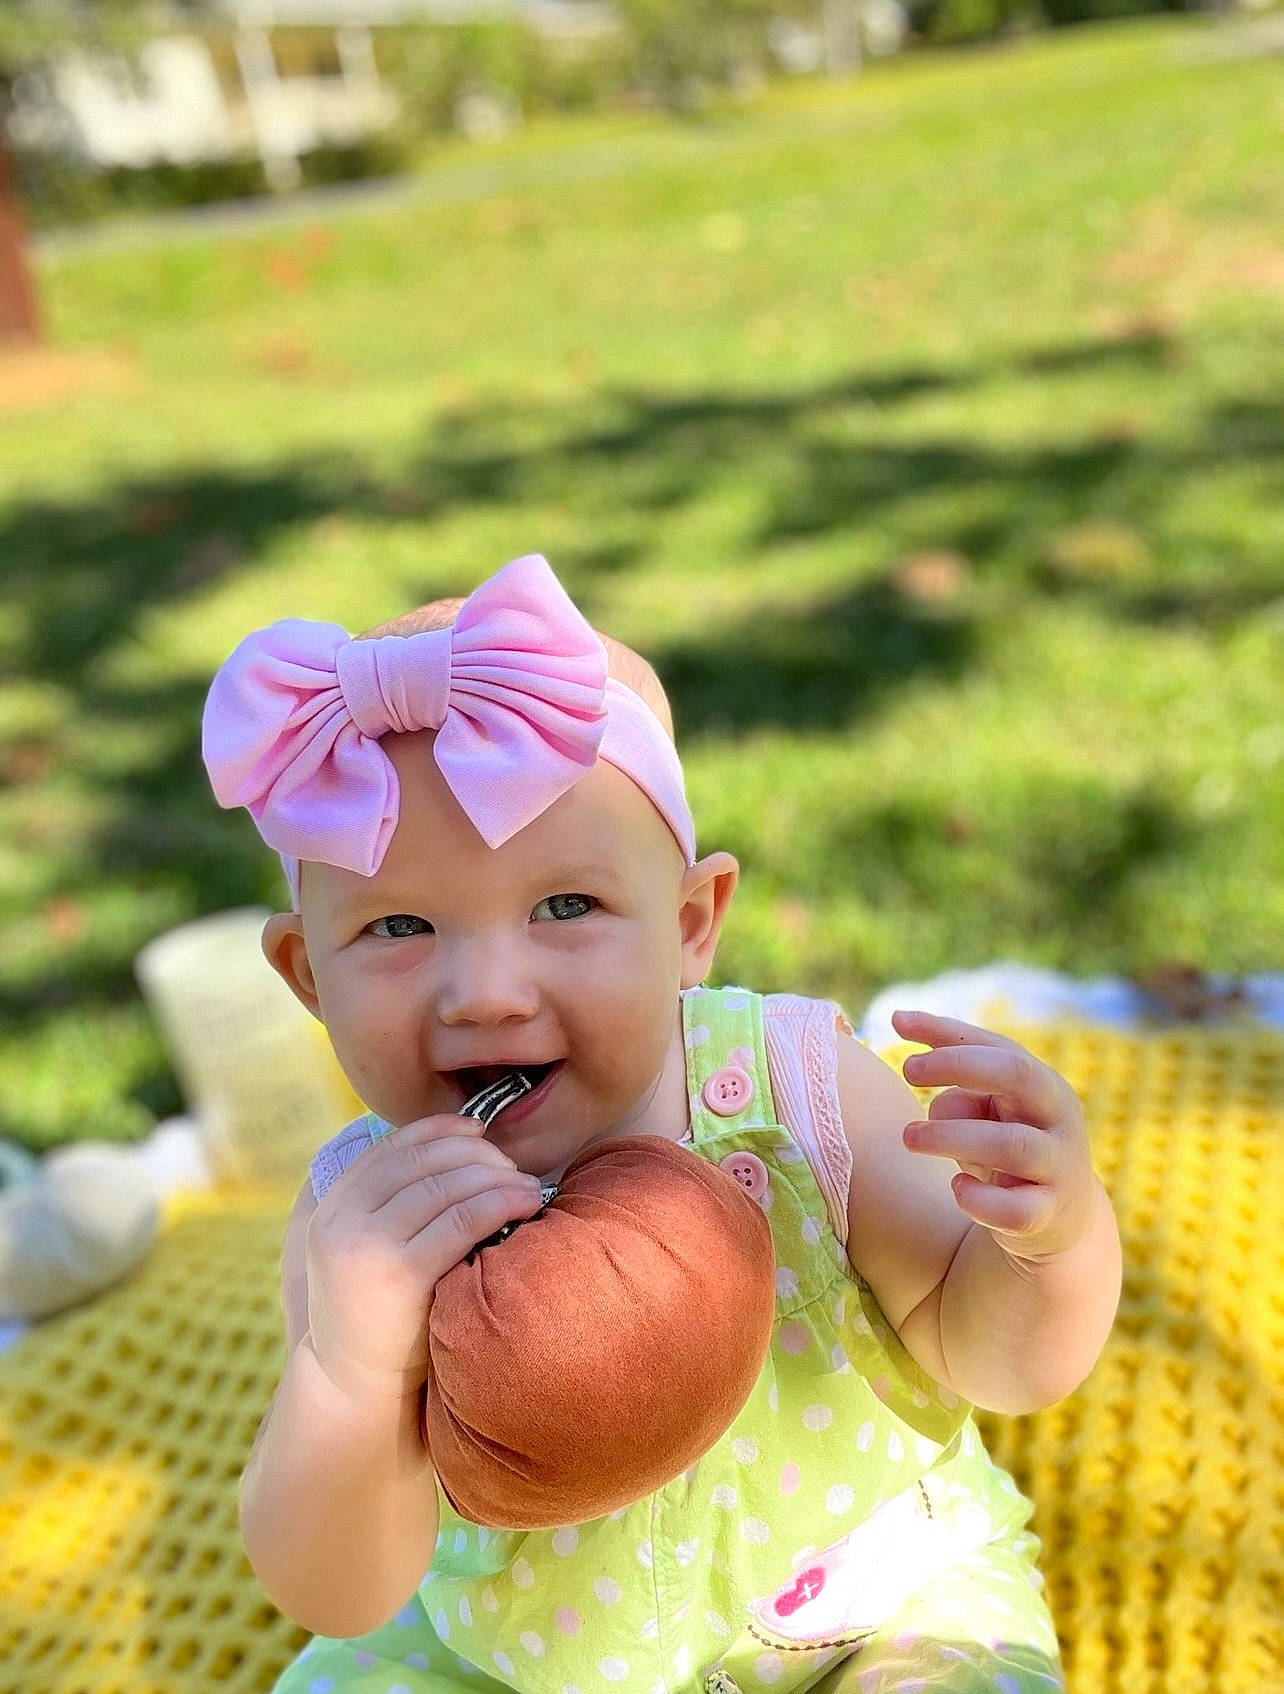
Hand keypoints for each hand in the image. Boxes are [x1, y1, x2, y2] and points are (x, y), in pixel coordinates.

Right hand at [304, 1114, 545, 1404]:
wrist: (354, 1388)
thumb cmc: (380, 1313)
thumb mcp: (369, 1248)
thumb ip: (393, 1206)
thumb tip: (458, 1150)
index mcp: (334, 1205)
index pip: (394, 1146)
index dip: (441, 1130)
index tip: (479, 1129)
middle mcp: (343, 1218)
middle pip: (424, 1161)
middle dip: (477, 1155)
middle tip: (513, 1166)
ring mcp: (367, 1244)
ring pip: (447, 1187)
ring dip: (497, 1177)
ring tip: (529, 1186)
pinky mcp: (400, 1273)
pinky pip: (462, 1221)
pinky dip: (500, 1204)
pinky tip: (525, 1204)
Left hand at [892, 1009, 1095, 1262]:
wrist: (1057, 1220)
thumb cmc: (1005, 1147)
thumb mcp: (986, 1114)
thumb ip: (960, 1096)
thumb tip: (936, 1100)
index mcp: (1042, 1083)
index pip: (996, 1046)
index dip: (947, 1031)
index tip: (897, 1023)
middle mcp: (1058, 1119)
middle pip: (1016, 1074)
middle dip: (956, 1065)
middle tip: (906, 1071)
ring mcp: (1058, 1168)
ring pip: (1009, 1145)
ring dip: (950, 1136)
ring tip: (909, 1136)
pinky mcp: (1046, 1217)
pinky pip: (1014, 1210)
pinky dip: (978, 1200)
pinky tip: (957, 1187)